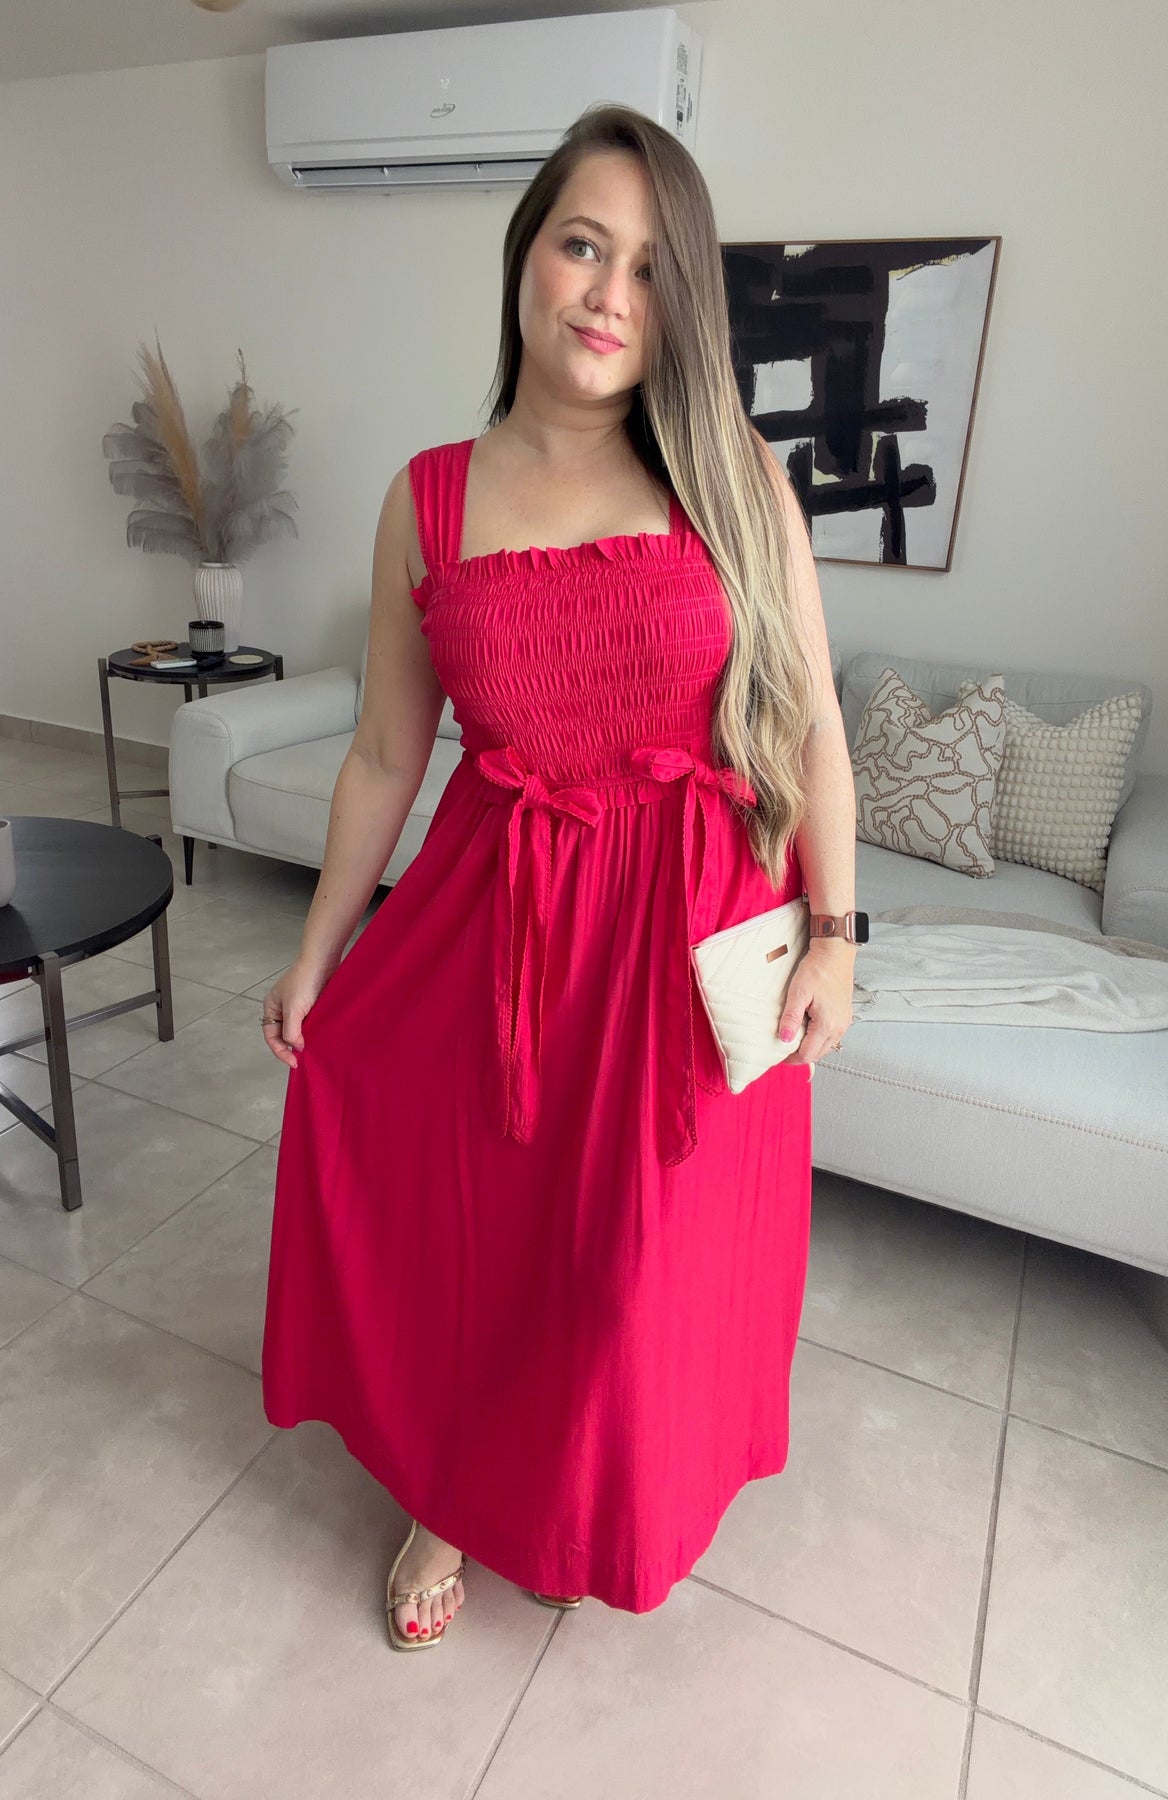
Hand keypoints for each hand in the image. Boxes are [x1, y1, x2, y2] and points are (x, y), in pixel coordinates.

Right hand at [261, 956, 334, 1069]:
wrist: (323, 961)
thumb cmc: (304, 981)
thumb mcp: (293, 1010)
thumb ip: (291, 1032)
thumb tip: (296, 1048)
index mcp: (271, 1008)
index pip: (271, 1037)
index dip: (280, 1051)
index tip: (294, 1061)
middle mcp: (282, 1009)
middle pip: (284, 1035)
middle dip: (291, 1047)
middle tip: (303, 1059)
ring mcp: (298, 1007)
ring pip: (298, 1030)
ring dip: (304, 1040)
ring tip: (312, 1051)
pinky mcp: (313, 1005)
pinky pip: (311, 1023)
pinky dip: (314, 1032)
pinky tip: (320, 1038)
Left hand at [777, 941, 854, 1064]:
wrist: (835, 953)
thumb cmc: (818, 969)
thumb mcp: (798, 993)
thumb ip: (791, 1018)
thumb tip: (784, 1039)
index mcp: (828, 1024)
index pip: (808, 1054)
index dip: (791, 1059)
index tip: (778, 1056)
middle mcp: (839, 1027)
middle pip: (818, 1054)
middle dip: (800, 1055)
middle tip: (783, 1050)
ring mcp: (844, 1022)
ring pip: (826, 1046)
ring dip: (810, 1047)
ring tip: (794, 1038)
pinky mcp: (845, 1015)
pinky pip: (832, 1035)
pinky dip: (819, 1037)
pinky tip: (808, 1028)